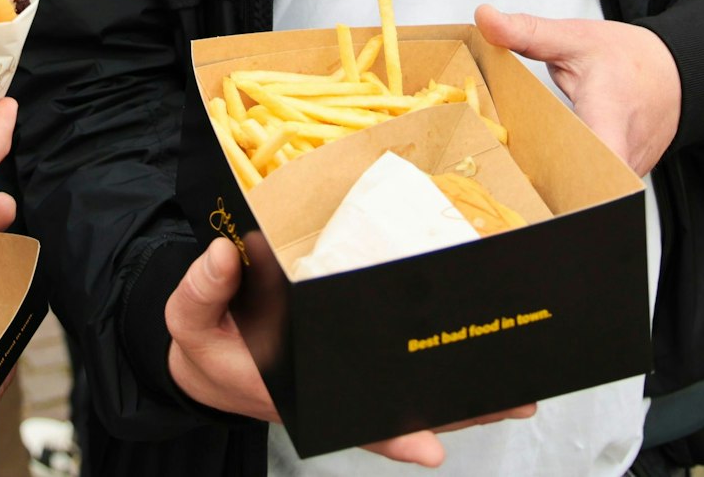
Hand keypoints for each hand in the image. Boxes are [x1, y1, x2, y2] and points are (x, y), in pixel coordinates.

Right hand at [167, 239, 531, 465]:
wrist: (205, 350)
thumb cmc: (204, 338)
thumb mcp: (187, 317)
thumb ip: (200, 290)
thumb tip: (225, 255)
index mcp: (294, 391)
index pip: (349, 418)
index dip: (391, 435)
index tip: (429, 448)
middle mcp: (332, 393)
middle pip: (399, 411)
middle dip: (454, 411)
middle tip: (510, 401)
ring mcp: (347, 380)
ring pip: (410, 395)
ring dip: (461, 397)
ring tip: (516, 392)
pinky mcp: (355, 360)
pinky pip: (402, 372)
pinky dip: (439, 374)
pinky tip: (479, 366)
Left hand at [474, 6, 680, 175]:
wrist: (674, 72)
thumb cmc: (631, 58)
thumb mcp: (574, 38)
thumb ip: (527, 31)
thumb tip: (485, 18)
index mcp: (609, 115)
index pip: (599, 160)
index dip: (570, 177)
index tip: (536, 181)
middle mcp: (624, 152)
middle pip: (583, 187)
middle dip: (545, 186)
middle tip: (508, 179)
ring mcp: (629, 169)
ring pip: (589, 192)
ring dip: (557, 186)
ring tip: (523, 177)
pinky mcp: (626, 177)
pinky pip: (595, 188)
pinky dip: (572, 180)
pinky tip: (549, 168)